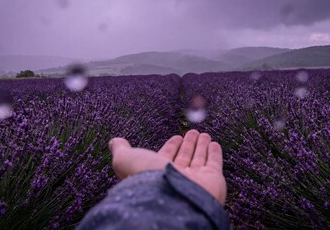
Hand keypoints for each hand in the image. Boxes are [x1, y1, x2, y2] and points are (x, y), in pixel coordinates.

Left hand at [109, 130, 226, 204]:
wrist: (171, 197)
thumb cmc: (146, 179)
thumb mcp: (126, 160)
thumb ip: (121, 151)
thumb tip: (114, 142)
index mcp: (158, 173)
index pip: (166, 157)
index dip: (171, 147)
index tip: (176, 137)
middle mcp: (177, 177)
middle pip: (184, 157)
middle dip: (188, 145)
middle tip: (193, 132)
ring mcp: (195, 179)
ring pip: (199, 158)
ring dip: (201, 146)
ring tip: (203, 134)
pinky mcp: (213, 179)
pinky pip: (214, 163)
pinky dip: (214, 152)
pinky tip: (213, 143)